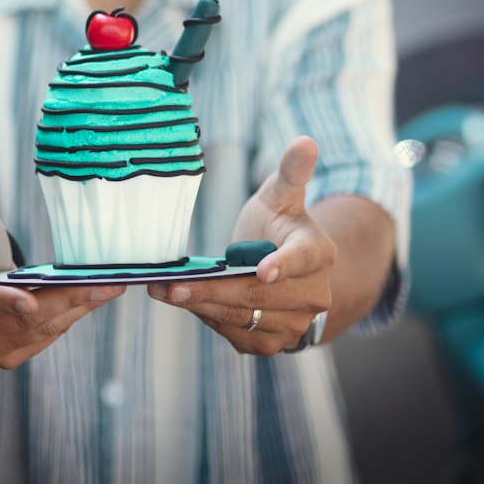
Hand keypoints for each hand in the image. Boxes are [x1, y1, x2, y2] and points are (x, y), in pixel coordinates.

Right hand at [0, 192, 124, 368]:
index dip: (2, 302)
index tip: (30, 300)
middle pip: (21, 319)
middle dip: (66, 300)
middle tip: (105, 283)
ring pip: (39, 330)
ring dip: (77, 309)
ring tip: (110, 287)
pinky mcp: (8, 353)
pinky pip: (44, 336)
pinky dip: (70, 316)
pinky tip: (92, 298)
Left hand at [147, 137, 334, 355]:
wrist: (289, 272)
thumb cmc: (281, 225)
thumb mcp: (282, 195)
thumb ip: (291, 171)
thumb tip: (306, 141)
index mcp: (318, 253)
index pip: (301, 258)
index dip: (282, 264)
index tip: (262, 270)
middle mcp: (313, 295)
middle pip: (258, 294)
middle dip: (214, 289)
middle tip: (174, 284)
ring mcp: (294, 323)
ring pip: (243, 317)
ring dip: (202, 306)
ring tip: (165, 292)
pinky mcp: (272, 342)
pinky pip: (237, 334)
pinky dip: (208, 319)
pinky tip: (184, 302)